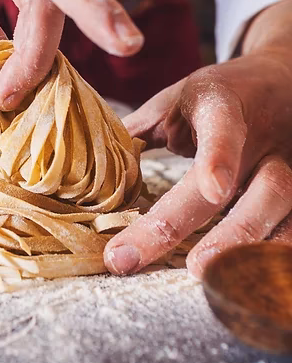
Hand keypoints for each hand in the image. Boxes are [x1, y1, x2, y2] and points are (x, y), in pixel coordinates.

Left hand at [104, 50, 291, 277]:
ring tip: (209, 278)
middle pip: (252, 186)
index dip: (219, 158)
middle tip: (176, 264)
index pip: (224, 129)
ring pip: (281, 209)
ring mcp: (288, 165)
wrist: (278, 80)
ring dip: (245, 248)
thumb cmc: (213, 97)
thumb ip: (138, 131)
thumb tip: (91, 165)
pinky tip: (245, 282)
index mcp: (223, 105)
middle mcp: (264, 138)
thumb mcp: (174, 101)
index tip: (212, 189)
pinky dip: (269, 256)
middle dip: (214, 230)